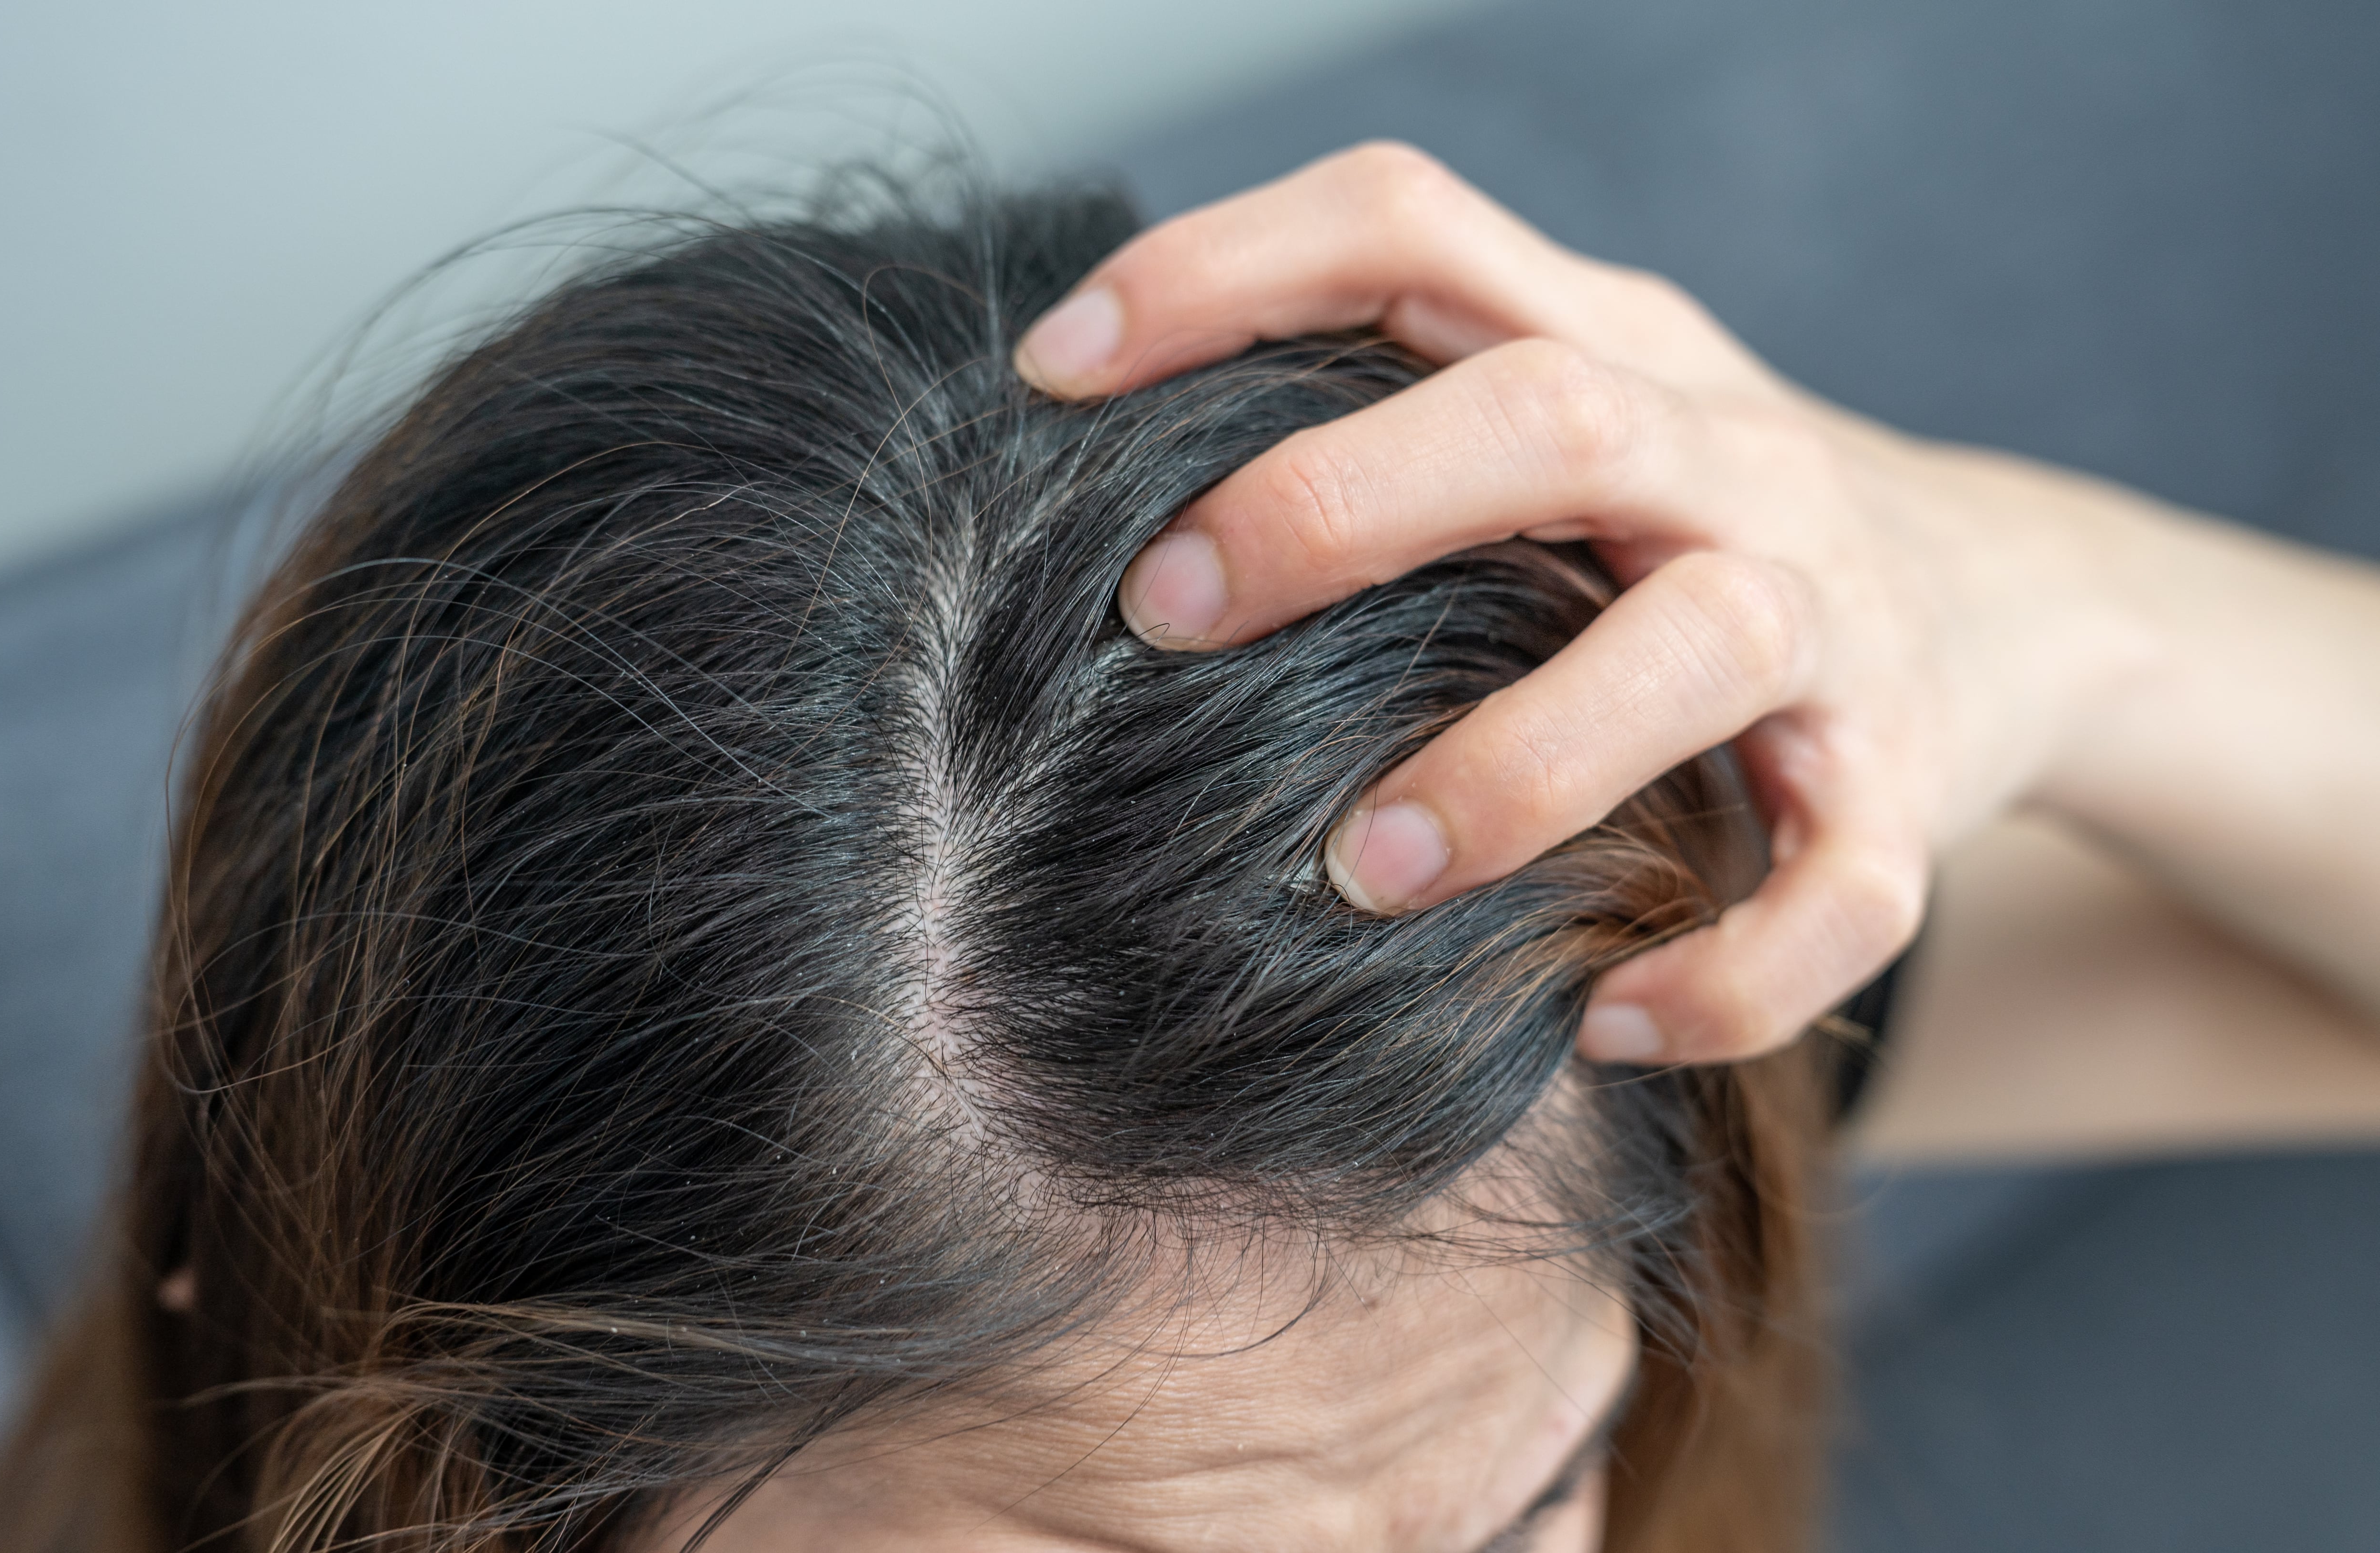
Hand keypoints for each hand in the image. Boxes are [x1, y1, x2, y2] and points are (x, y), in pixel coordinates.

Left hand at [1016, 144, 2164, 1064]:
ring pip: (1701, 645)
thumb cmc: (1692, 521)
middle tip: (1165, 612)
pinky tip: (1598, 1025)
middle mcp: (1729, 455)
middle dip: (1340, 503)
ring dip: (1517, 764)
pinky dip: (1726, 972)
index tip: (1054, 368)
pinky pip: (1844, 892)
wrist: (2020, 602)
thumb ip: (1392, 410)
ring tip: (1357, 874)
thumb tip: (1097, 458)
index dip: (1225, 268)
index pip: (1411, 226)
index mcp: (1613, 344)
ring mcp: (1833, 617)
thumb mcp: (1569, 419)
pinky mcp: (1906, 784)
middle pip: (1550, 415)